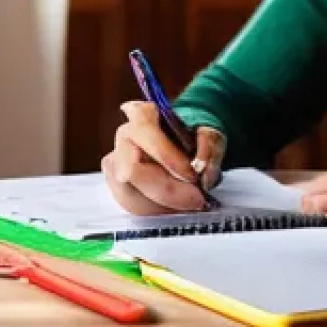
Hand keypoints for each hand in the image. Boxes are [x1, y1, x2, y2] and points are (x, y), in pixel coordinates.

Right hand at [101, 101, 225, 214]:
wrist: (185, 145)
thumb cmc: (193, 136)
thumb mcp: (210, 133)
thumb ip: (209, 149)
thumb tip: (203, 172)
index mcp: (142, 114)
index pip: (145, 134)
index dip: (167, 157)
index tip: (192, 175)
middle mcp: (124, 137)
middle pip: (132, 171)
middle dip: (167, 191)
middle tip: (196, 199)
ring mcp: (117, 162)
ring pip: (130, 195)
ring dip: (163, 206)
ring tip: (187, 203)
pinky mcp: (118, 185)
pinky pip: (132, 206)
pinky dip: (157, 211)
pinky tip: (174, 206)